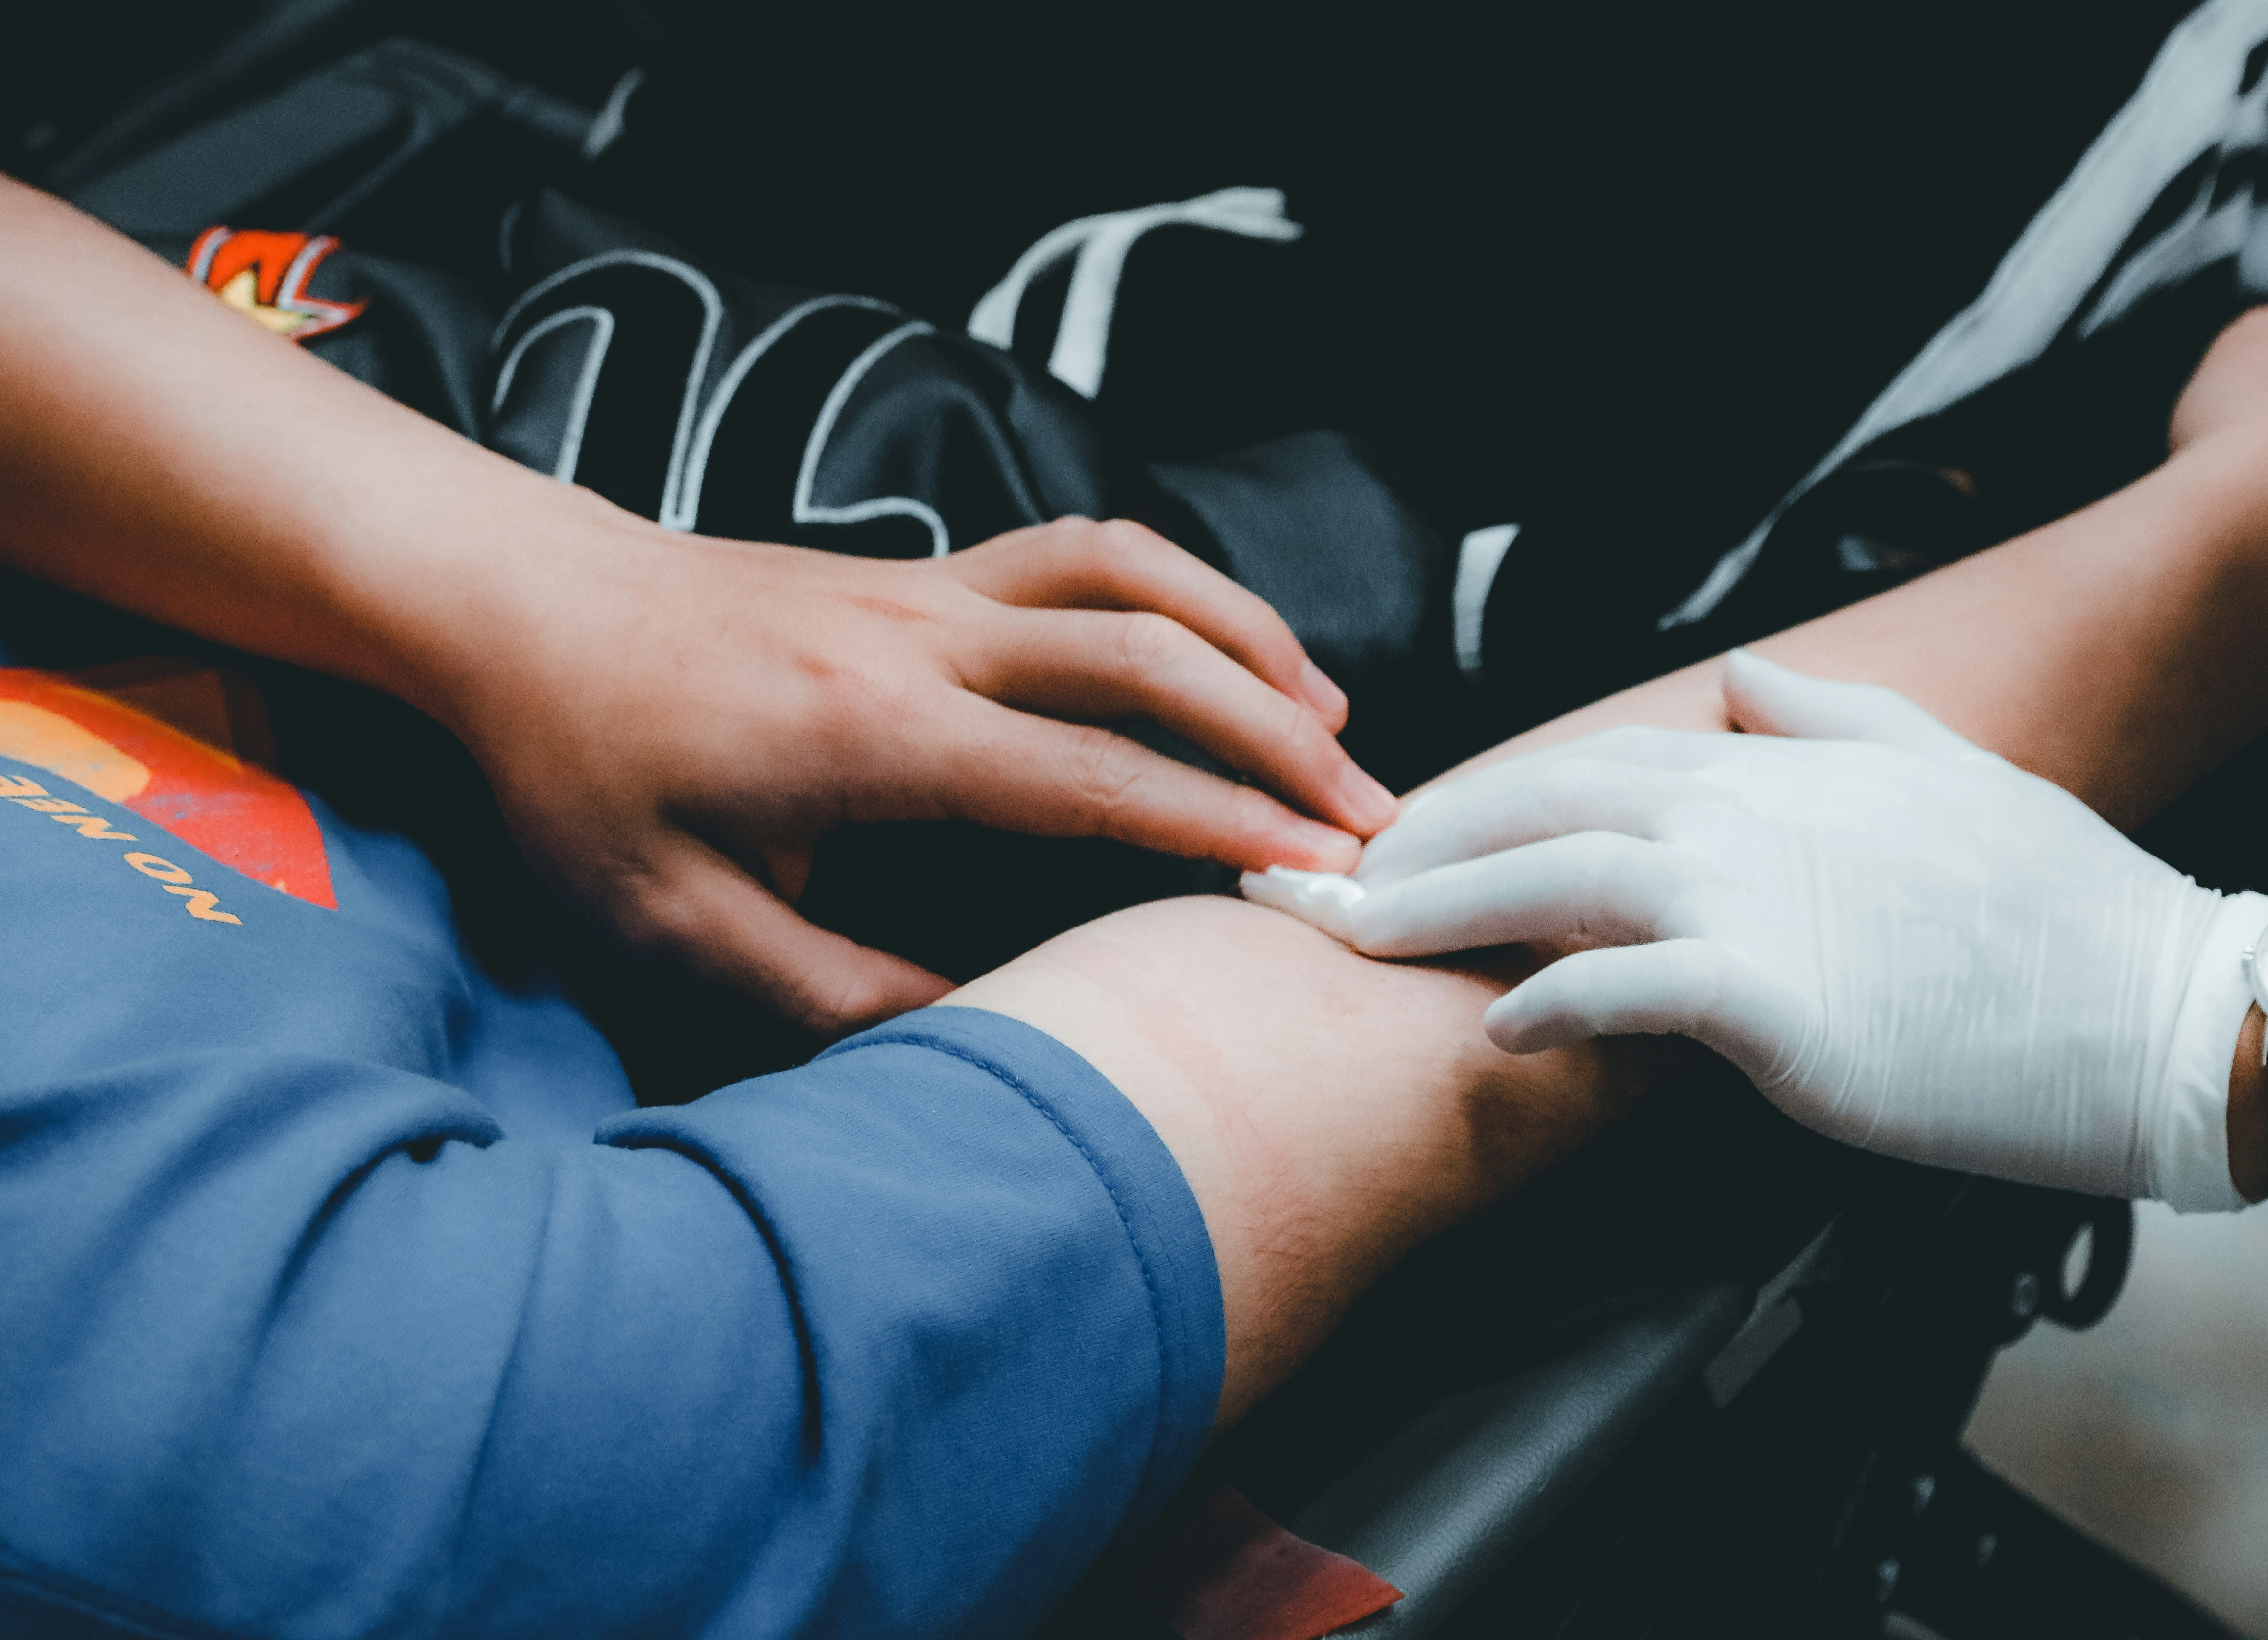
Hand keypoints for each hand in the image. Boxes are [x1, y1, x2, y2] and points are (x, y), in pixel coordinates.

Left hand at [437, 506, 1398, 1035]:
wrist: (518, 610)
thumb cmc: (583, 773)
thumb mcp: (670, 923)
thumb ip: (824, 992)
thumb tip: (970, 1031)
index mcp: (871, 735)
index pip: (1089, 777)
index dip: (1216, 826)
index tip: (1316, 873)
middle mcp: (923, 639)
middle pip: (1147, 657)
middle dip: (1278, 739)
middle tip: (1372, 819)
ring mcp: (931, 587)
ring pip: (1134, 576)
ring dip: (1249, 640)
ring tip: (1333, 722)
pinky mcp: (928, 569)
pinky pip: (1089, 552)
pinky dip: (1182, 592)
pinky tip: (1225, 651)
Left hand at [1243, 652, 2267, 1206]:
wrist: (2156, 1010)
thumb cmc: (2057, 911)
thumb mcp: (1950, 770)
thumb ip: (1836, 716)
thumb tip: (1742, 678)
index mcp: (1785, 763)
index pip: (1594, 761)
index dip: (1489, 793)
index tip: (1411, 830)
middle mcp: (1751, 812)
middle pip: (1543, 809)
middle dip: (1423, 843)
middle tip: (1336, 888)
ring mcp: (1758, 900)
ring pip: (1554, 884)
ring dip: (1440, 912)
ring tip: (1357, 943)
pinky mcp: (1774, 1001)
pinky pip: (1623, 994)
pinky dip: (1548, 1006)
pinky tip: (1493, 1033)